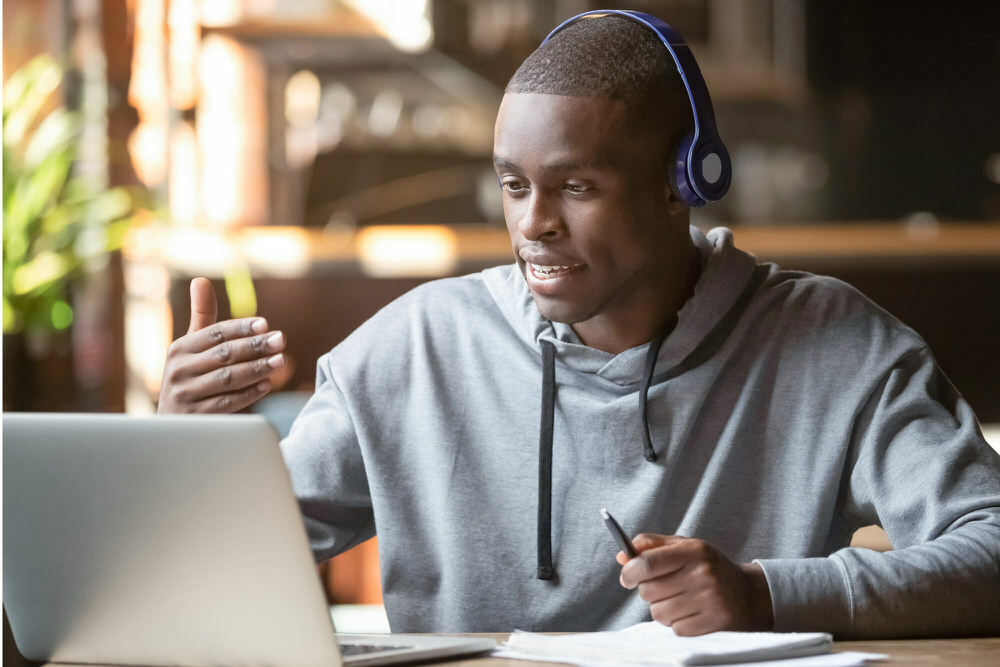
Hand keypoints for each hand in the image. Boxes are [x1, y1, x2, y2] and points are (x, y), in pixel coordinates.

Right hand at [157, 278, 286, 413]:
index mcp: (180, 349)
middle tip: (282, 339)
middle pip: (224, 354)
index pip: (215, 333)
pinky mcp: (195, 417)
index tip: (266, 324)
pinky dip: (248, 393)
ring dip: (257, 368)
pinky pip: (226, 403)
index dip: (241, 328)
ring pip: (227, 378)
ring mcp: (185, 394)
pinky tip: (267, 384)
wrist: (170, 425)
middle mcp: (179, 369)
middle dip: (255, 346)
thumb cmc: (188, 378)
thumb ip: (201, 317)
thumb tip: (201, 280)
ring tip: (281, 361)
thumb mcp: (190, 348)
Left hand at [617, 534, 772, 635]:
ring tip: (679, 600)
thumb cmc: (709, 568)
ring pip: (659, 613)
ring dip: (662, 609)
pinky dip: (677, 623)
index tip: (627, 577)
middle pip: (649, 591)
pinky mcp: (715, 622)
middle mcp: (703, 574)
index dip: (629, 572)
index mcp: (694, 551)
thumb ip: (652, 546)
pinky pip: (675, 629)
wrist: (750, 594)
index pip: (647, 563)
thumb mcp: (685, 547)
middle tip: (663, 588)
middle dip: (648, 591)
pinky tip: (691, 613)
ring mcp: (710, 600)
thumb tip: (621, 556)